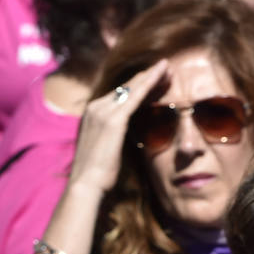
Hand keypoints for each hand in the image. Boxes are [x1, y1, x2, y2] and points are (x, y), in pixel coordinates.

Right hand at [68, 60, 168, 194]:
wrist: (86, 186)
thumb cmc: (98, 173)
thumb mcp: (107, 146)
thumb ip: (115, 133)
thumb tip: (127, 131)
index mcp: (92, 114)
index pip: (120, 94)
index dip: (139, 85)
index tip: (155, 78)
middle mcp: (95, 108)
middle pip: (127, 87)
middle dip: (147, 77)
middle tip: (166, 67)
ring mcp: (102, 112)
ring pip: (133, 87)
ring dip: (151, 76)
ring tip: (167, 67)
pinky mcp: (113, 120)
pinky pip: (136, 95)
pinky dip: (150, 82)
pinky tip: (161, 72)